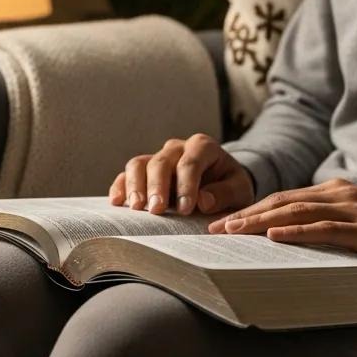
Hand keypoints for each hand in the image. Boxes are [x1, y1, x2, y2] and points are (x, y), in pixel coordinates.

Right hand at [109, 133, 255, 214]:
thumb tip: (204, 200)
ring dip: (135, 185)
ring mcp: (158, 157)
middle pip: (160, 162)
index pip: (190, 163)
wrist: (220, 183)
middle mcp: (177, 148)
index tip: (185, 209)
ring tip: (136, 207)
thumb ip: (225, 193)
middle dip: (157, 187)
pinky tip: (117, 201)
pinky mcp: (144, 169)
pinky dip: (120, 185)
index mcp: (202, 147)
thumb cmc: (230, 187)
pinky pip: (127, 173)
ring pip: (139, 164)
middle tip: (156, 210)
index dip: (186, 186)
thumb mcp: (240, 190)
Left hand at [206, 177, 356, 275]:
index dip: (251, 208)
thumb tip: (287, 236)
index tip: (225, 220)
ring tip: (234, 232)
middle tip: (216, 228)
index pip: (282, 198)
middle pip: (281, 201)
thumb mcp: (355, 221)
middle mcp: (338, 193)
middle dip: (245, 214)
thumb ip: (325, 223)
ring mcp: (352, 209)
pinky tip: (274, 236)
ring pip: (295, 211)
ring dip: (260, 221)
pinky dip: (296, 231)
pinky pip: (324, 229)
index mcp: (333, 190)